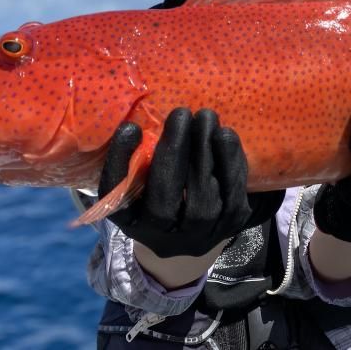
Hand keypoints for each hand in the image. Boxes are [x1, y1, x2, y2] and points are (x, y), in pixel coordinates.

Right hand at [99, 108, 284, 257]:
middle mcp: (161, 236)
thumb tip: (143, 118)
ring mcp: (198, 234)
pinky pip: (231, 193)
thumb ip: (139, 159)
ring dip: (205, 151)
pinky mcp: (230, 226)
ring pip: (202, 196)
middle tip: (179, 114)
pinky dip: (230, 162)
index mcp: (130, 222)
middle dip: (174, 151)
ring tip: (205, 116)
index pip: (118, 197)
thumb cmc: (161, 193)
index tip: (130, 128)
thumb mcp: (142, 183)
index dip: (121, 162)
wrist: (195, 233)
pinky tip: (224, 134)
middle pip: (164, 196)